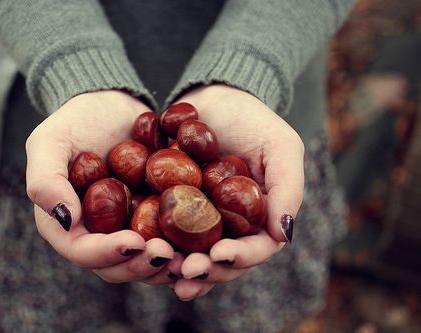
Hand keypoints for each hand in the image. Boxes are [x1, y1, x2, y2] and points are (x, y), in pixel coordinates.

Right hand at [25, 90, 177, 283]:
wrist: (113, 107)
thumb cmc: (76, 121)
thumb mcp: (49, 141)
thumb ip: (45, 179)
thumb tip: (65, 220)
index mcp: (65, 223)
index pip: (81, 250)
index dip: (105, 253)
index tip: (133, 242)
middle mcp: (97, 233)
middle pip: (115, 265)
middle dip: (140, 265)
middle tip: (166, 254)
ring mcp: (126, 228)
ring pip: (143, 260)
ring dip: (164, 265)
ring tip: (187, 258)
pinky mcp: (152, 219)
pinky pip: (167, 240)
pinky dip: (182, 247)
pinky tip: (201, 244)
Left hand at [170, 84, 304, 300]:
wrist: (214, 99)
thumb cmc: (254, 121)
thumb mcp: (281, 146)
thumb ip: (287, 187)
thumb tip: (283, 236)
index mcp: (260, 219)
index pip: (256, 248)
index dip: (241, 257)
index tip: (220, 255)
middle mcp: (231, 227)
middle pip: (221, 261)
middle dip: (206, 270)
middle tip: (186, 271)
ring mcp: (201, 221)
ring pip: (192, 254)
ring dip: (178, 266)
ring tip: (163, 268)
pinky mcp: (174, 210)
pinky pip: (165, 234)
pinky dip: (156, 245)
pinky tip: (143, 251)